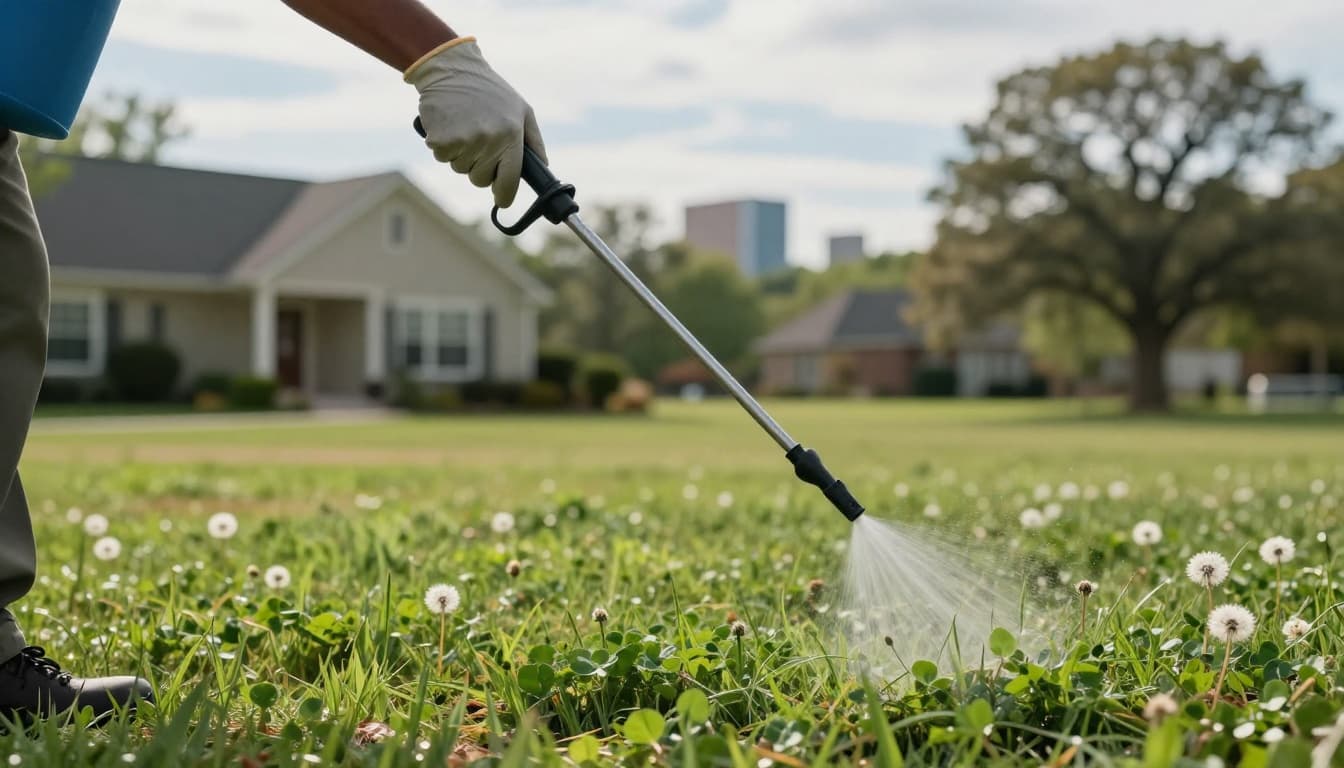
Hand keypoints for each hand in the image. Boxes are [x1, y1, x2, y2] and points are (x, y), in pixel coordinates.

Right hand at [405, 37, 546, 207]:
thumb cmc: (490, 91)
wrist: (452, 68)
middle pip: (480, 179)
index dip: (504, 195)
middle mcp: (489, 141)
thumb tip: (542, 167)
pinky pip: (441, 157)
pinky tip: (449, 125)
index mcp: (511, 136)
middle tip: (478, 142)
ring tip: (464, 127)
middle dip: (479, 167)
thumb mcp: (522, 110)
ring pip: (460, 169)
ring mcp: (464, 141)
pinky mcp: (440, 140)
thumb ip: (534, 141)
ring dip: (460, 155)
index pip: (509, 181)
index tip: (502, 199)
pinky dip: (443, 146)